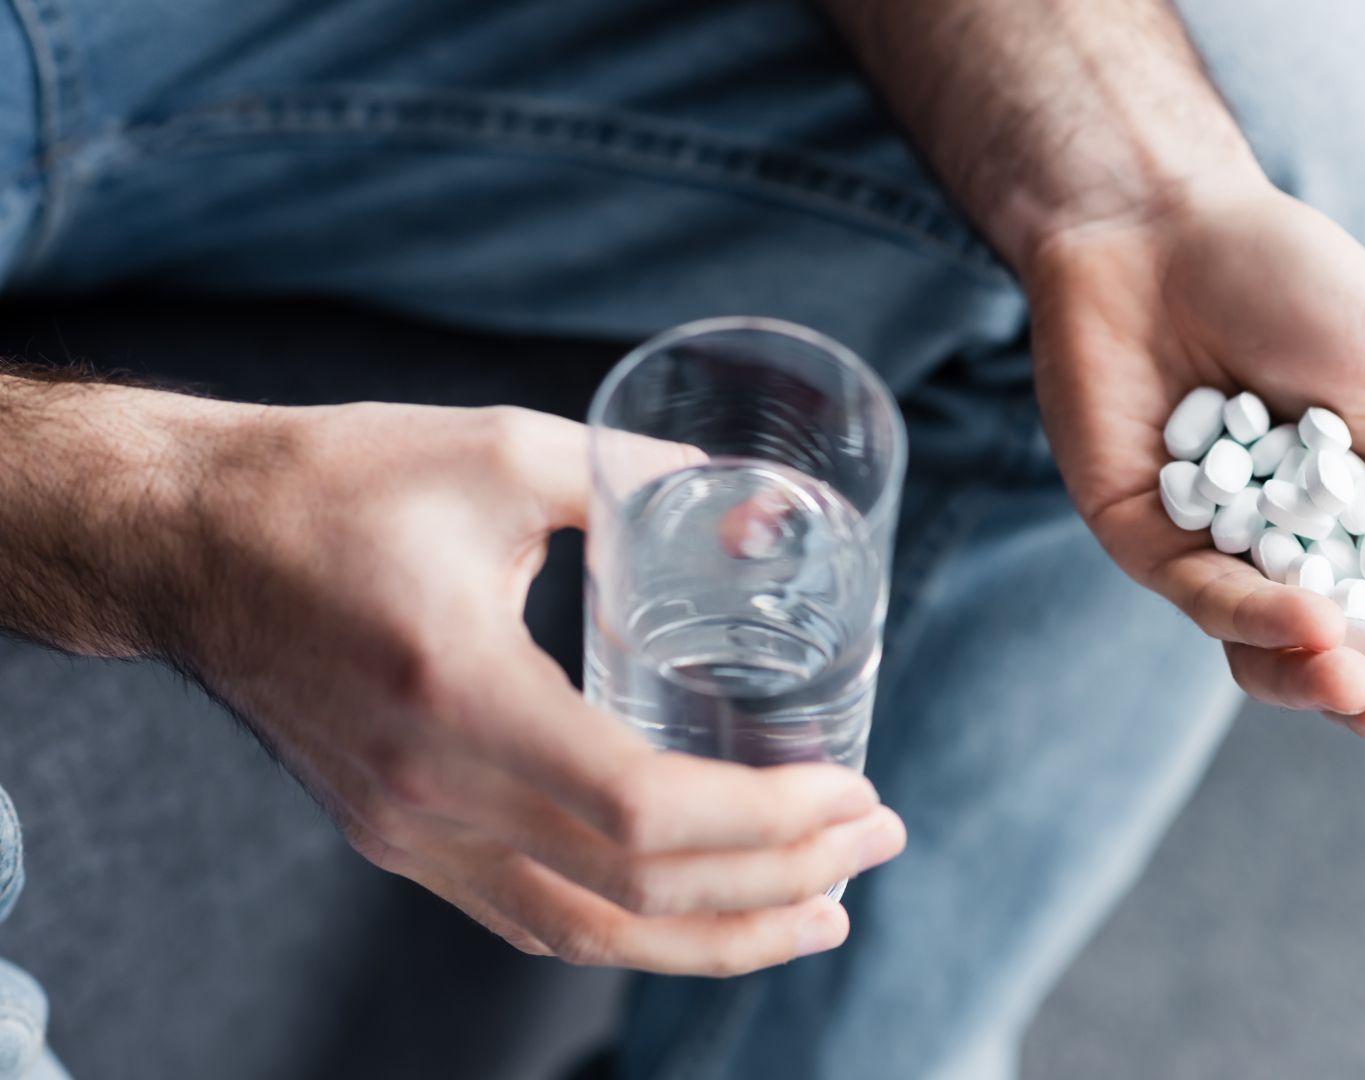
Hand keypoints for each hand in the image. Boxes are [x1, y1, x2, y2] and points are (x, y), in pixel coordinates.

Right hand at [169, 402, 904, 973]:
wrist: (187, 541)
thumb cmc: (337, 483)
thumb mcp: (503, 452)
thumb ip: (646, 478)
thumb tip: (772, 511)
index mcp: (457, 692)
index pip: (641, 811)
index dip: (767, 822)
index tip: (853, 794)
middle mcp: (427, 790)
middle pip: (634, 892)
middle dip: (779, 881)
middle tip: (875, 843)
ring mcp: (405, 832)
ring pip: (585, 934)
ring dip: (717, 937)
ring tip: (821, 912)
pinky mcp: (396, 839)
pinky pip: (531, 917)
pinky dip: (634, 928)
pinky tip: (703, 912)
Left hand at [1030, 179, 1364, 738]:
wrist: (1160, 228)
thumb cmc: (1301, 282)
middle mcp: (1306, 548)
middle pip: (1353, 656)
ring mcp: (1225, 553)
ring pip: (1272, 655)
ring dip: (1316, 683)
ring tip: (1354, 681)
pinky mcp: (1151, 542)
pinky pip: (1204, 600)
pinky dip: (1254, 618)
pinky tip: (1304, 621)